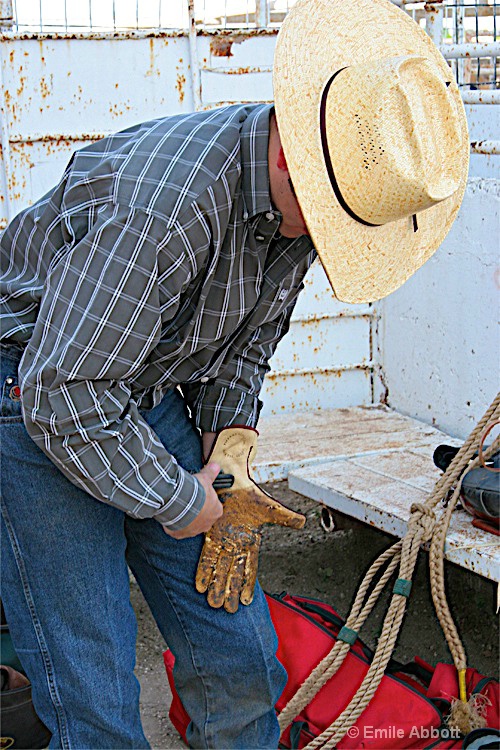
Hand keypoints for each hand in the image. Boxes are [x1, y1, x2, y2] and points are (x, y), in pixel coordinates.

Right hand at [163, 463, 222, 539]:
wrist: (179, 502)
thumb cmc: (196, 492)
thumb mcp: (204, 479)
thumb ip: (211, 473)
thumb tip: (216, 466)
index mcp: (216, 511)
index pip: (214, 506)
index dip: (206, 500)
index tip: (199, 494)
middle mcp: (207, 524)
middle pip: (203, 517)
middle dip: (196, 510)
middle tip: (188, 500)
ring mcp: (194, 531)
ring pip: (191, 524)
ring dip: (186, 518)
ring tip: (178, 507)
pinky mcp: (180, 534)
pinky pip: (178, 529)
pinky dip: (174, 524)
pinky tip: (171, 516)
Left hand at [195, 427, 305, 611]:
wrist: (231, 479)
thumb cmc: (251, 494)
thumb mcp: (270, 508)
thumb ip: (285, 517)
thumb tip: (303, 522)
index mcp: (251, 542)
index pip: (250, 568)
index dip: (247, 585)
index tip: (246, 602)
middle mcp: (236, 545)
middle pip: (232, 573)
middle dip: (229, 591)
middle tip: (226, 610)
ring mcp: (222, 541)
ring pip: (218, 568)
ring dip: (215, 585)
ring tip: (212, 603)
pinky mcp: (209, 534)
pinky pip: (205, 556)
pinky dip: (203, 570)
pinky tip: (199, 585)